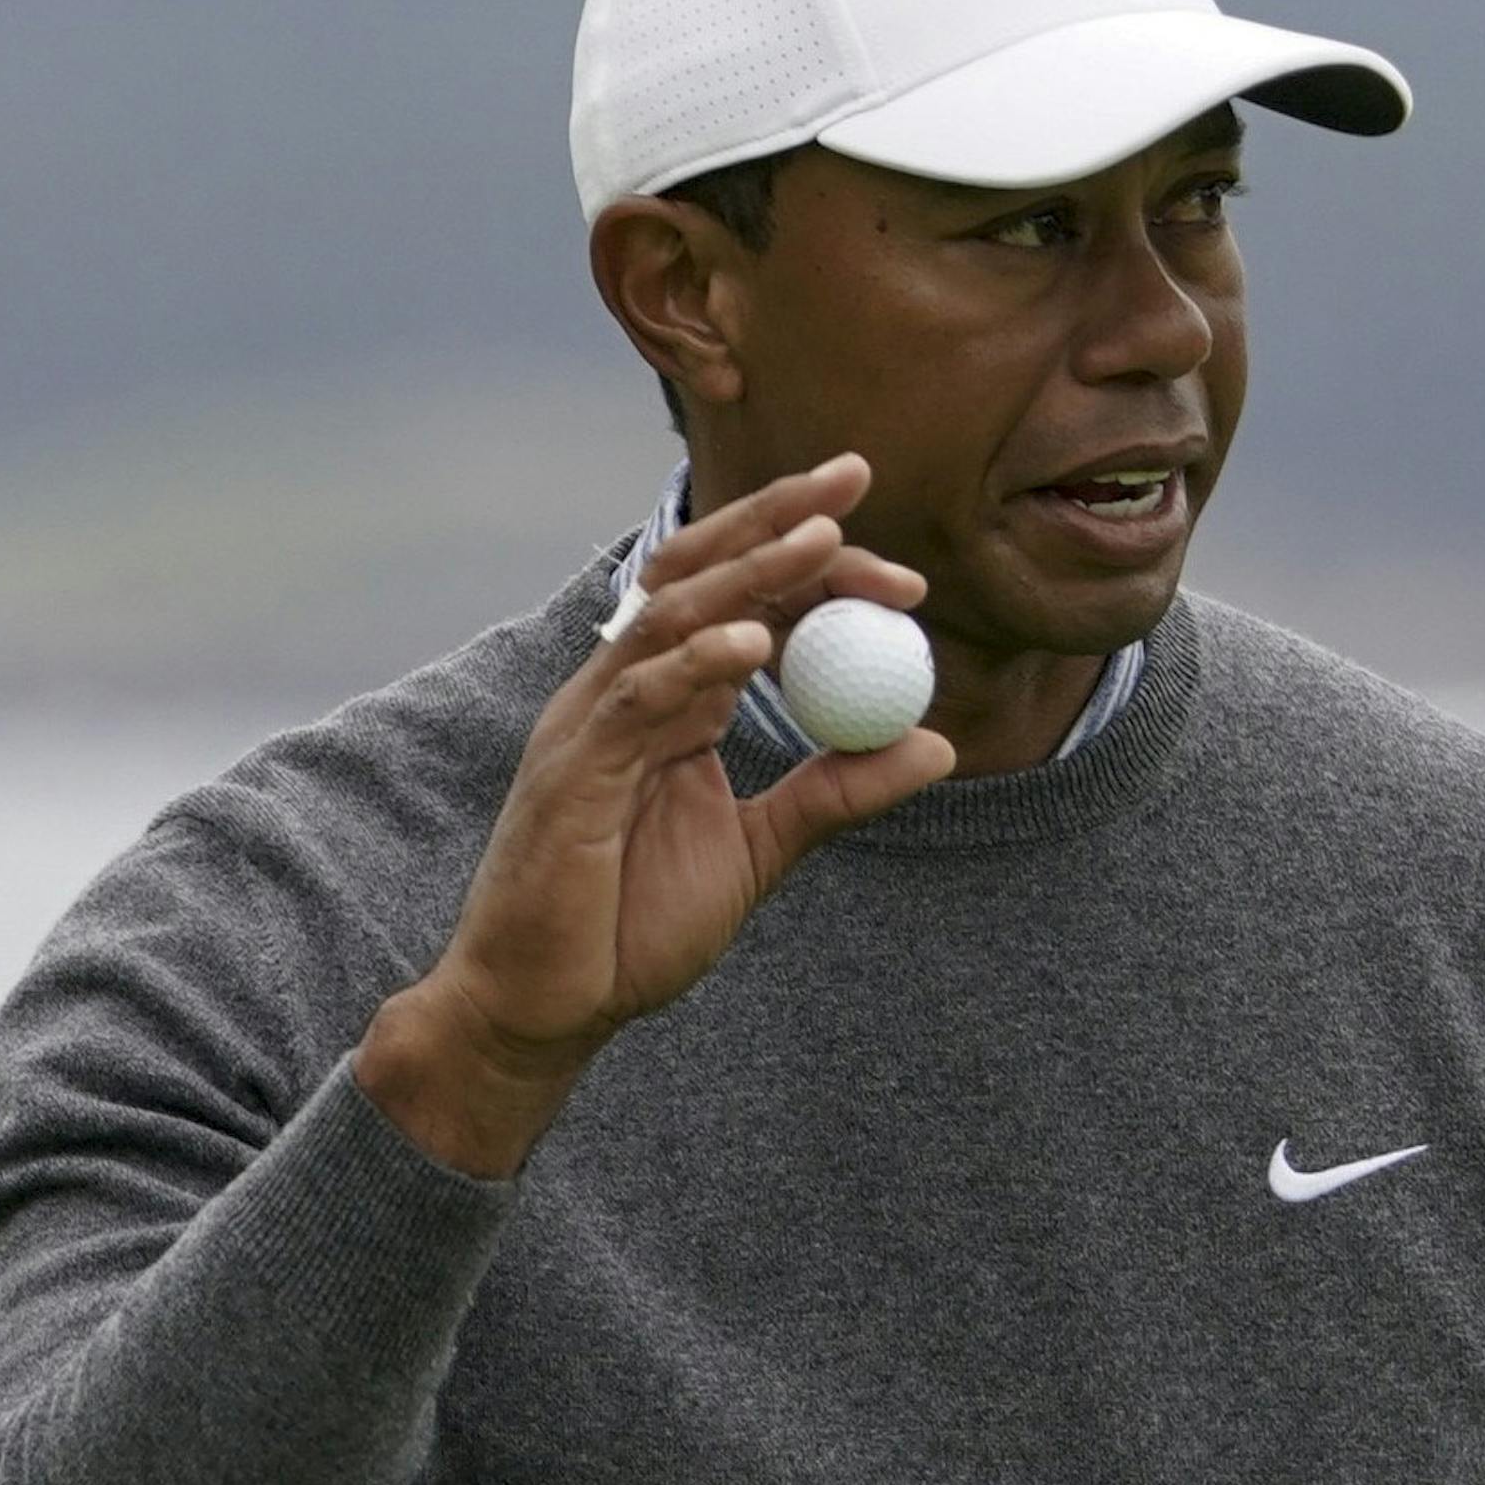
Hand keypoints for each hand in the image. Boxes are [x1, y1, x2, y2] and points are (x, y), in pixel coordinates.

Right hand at [356, 452, 955, 1173]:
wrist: (549, 1008)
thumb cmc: (632, 928)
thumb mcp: (759, 852)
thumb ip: (835, 792)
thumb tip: (936, 742)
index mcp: (669, 702)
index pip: (744, 605)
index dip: (812, 566)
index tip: (899, 563)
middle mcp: (625, 691)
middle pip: (704, 577)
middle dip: (779, 521)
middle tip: (855, 476)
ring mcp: (591, 723)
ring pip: (672, 619)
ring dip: (750, 573)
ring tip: (823, 539)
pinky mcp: (571, 771)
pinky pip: (635, 700)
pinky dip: (695, 665)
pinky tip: (756, 644)